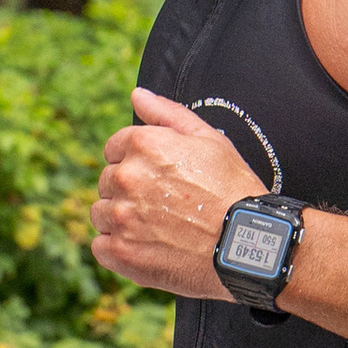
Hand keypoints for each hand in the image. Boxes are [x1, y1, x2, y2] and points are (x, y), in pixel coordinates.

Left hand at [91, 87, 275, 299]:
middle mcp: (126, 177)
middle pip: (108, 181)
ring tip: (157, 229)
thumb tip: (137, 96)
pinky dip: (118, 248)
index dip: (137, 163)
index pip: (115, 148)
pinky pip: (101, 246)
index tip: (159, 179)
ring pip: (102, 213)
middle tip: (164, 206)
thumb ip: (167, 113)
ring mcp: (121, 216)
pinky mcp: (121, 252)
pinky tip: (146, 248)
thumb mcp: (209, 140)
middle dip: (130, 191)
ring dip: (121, 219)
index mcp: (143, 144)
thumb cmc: (233, 191)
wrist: (246, 244)